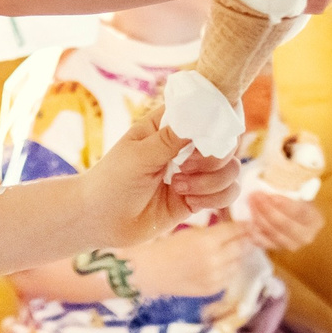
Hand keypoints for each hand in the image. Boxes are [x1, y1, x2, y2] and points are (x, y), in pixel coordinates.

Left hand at [83, 116, 242, 245]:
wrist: (100, 220)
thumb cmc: (112, 180)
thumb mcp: (138, 155)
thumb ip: (170, 139)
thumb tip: (199, 117)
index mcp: (168, 126)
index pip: (204, 112)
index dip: (216, 120)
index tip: (209, 136)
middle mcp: (185, 147)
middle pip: (225, 142)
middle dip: (213, 158)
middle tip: (184, 168)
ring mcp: (194, 173)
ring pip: (231, 170)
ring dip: (211, 181)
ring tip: (179, 188)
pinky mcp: (197, 198)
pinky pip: (226, 194)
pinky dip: (214, 199)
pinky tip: (189, 202)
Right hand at [120, 216, 257, 296]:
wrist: (149, 272)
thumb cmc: (167, 247)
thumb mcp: (190, 232)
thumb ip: (214, 231)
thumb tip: (235, 226)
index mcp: (207, 241)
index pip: (235, 231)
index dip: (245, 226)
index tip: (251, 223)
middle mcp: (214, 260)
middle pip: (240, 247)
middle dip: (245, 240)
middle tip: (247, 234)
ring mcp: (214, 277)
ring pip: (238, 263)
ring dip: (238, 255)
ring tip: (235, 248)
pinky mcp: (212, 289)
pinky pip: (229, 277)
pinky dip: (230, 269)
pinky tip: (223, 263)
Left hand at [240, 188, 323, 254]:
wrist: (295, 213)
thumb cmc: (296, 198)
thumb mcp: (299, 190)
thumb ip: (289, 187)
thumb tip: (271, 181)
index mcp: (315, 219)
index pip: (300, 213)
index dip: (285, 205)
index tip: (271, 196)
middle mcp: (306, 235)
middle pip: (285, 225)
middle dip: (268, 210)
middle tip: (255, 196)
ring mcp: (292, 245)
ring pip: (273, 234)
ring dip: (259, 218)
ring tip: (250, 202)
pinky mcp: (278, 249)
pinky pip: (264, 244)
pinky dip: (255, 233)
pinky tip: (248, 221)